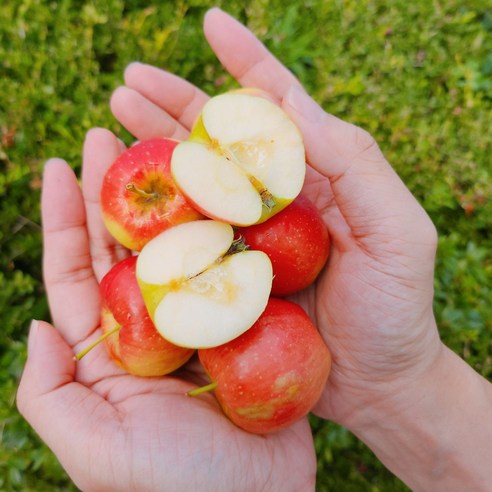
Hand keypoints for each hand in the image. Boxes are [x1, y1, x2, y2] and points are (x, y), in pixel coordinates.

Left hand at [16, 129, 315, 489]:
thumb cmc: (176, 488)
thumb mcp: (95, 452)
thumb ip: (50, 393)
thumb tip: (38, 324)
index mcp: (110, 351)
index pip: (77, 272)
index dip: (65, 218)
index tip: (58, 165)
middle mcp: (152, 328)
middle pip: (128, 247)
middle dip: (114, 192)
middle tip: (111, 134)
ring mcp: (199, 321)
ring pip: (179, 248)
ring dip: (170, 201)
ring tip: (163, 148)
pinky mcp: (243, 323)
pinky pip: (229, 269)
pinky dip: (225, 232)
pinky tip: (223, 193)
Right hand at [110, 8, 442, 430]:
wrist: (377, 384)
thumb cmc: (395, 311)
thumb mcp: (397, 231)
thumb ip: (354, 164)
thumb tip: (292, 103)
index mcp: (318, 179)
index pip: (278, 110)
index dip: (246, 62)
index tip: (211, 24)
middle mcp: (277, 203)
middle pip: (220, 143)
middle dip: (175, 105)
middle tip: (128, 82)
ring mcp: (247, 240)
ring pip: (195, 184)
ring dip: (155, 150)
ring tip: (114, 120)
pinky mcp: (228, 280)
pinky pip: (186, 241)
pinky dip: (157, 215)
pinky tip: (127, 195)